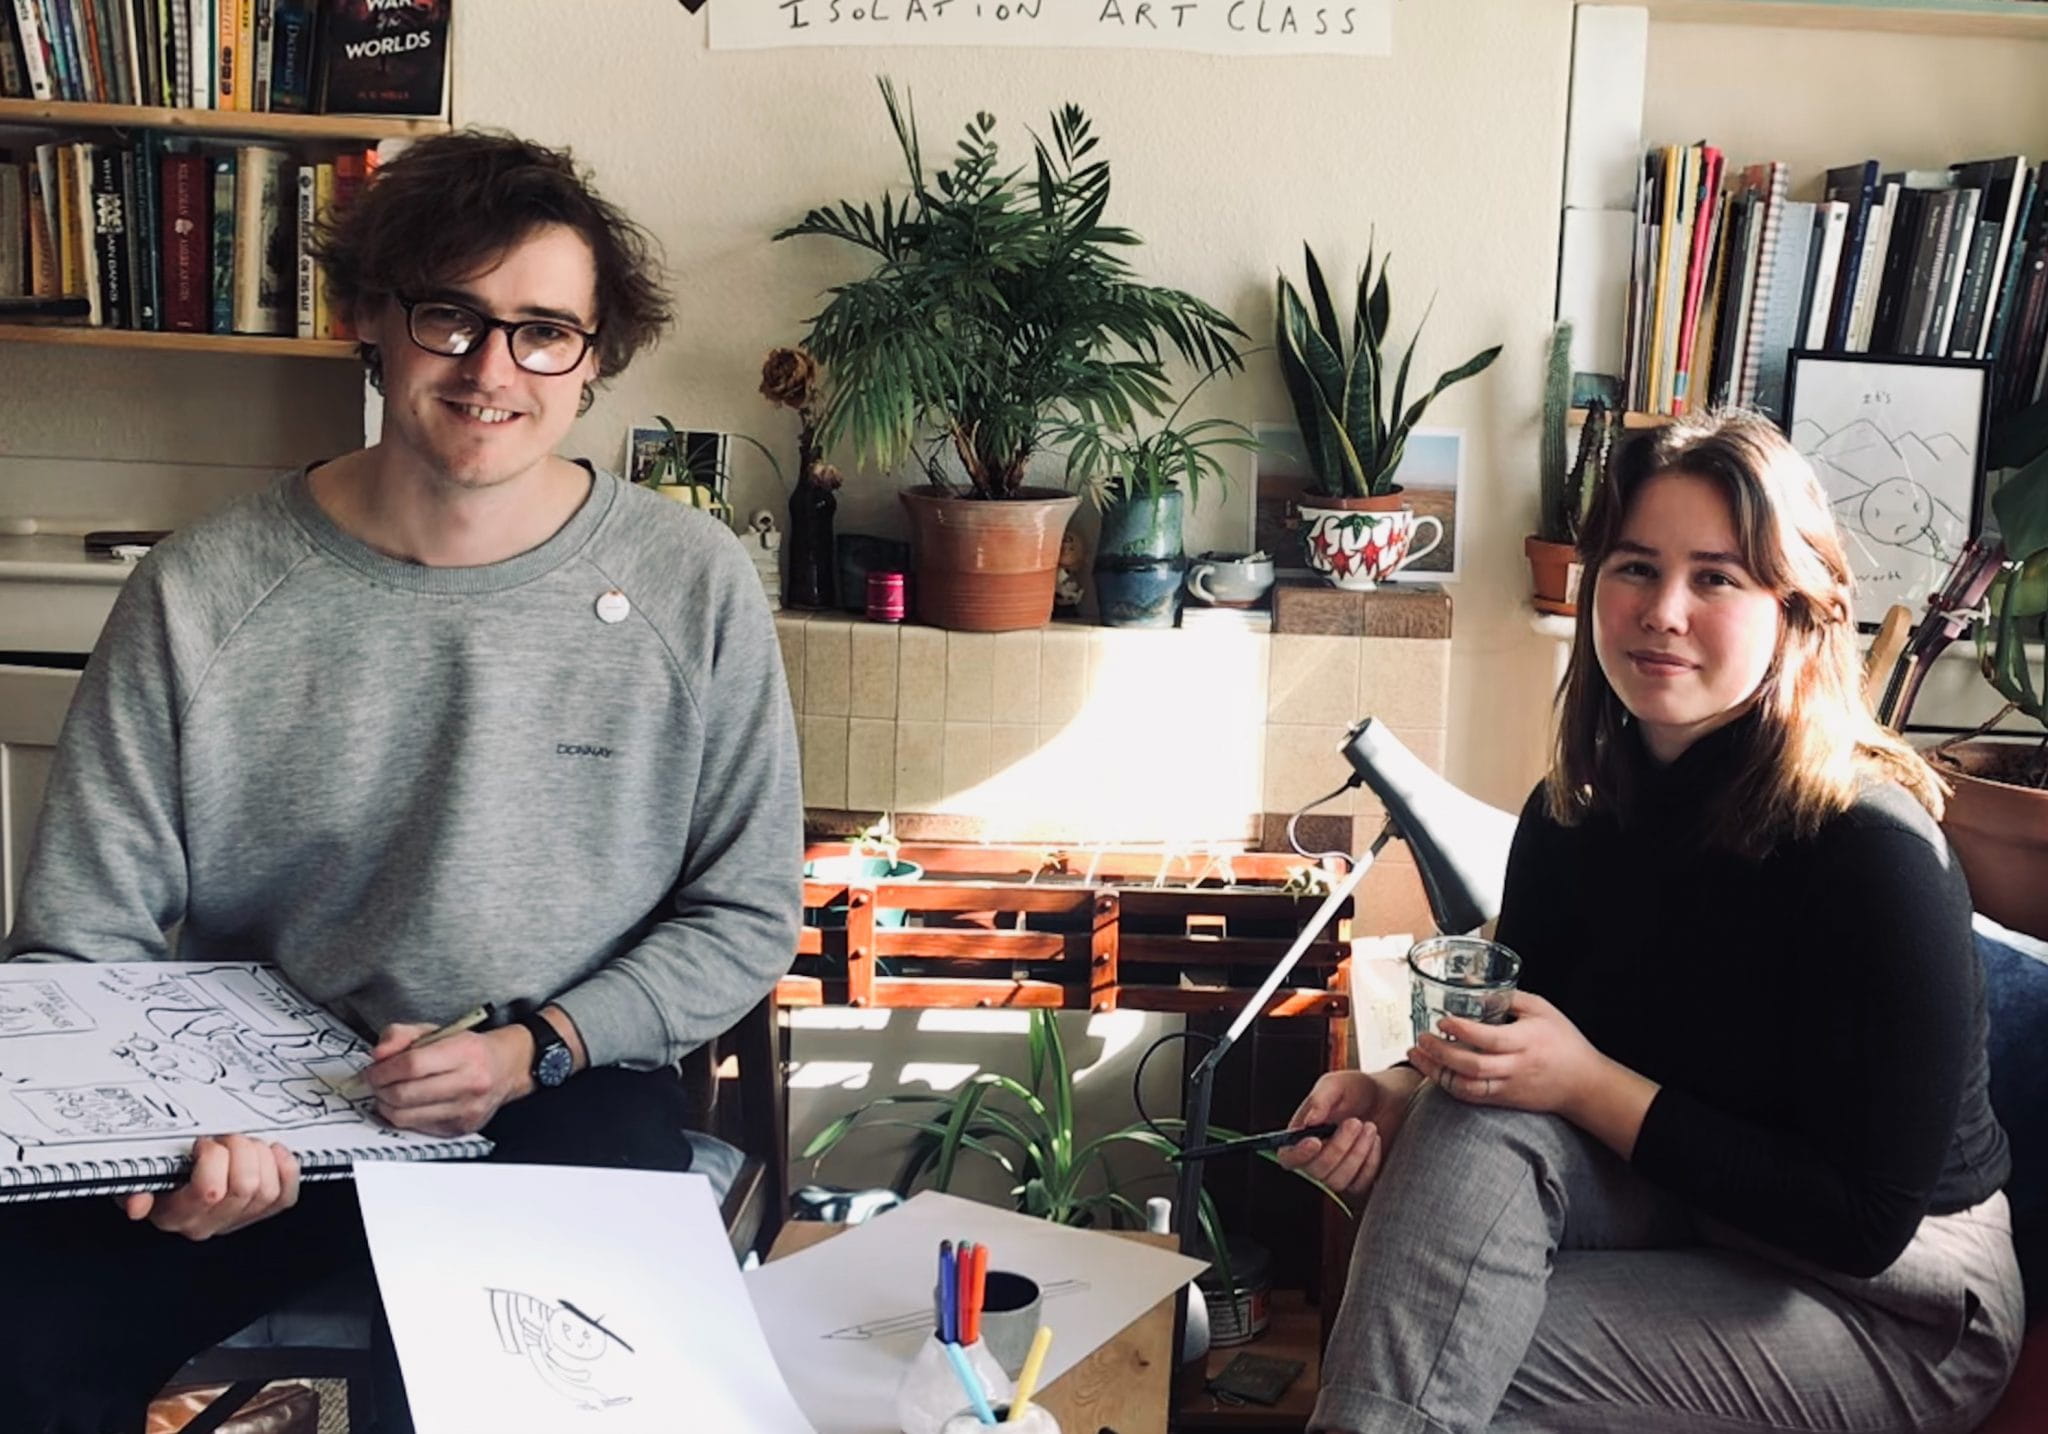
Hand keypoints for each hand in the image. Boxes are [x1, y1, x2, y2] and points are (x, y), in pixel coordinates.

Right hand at [122, 1134, 299, 1239]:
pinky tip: (272, 1154)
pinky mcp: (260, 1213)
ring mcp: (235, 1220)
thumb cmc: (155, 1176)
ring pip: (267, 1190)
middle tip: (227, 1139)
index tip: (203, 1143)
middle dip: (240, 1150)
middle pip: (245, 1187)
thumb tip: (137, 1204)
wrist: (166, 1187)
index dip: (214, 1157)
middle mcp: (207, 1223)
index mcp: (176, 1214)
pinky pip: (285, 1197)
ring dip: (261, 1157)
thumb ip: (131, 1187)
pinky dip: (285, 1170)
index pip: (210, 1191)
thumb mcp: (136, 1176)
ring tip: (244, 1146)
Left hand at [363, 1022, 529, 1134]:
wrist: (506, 1068)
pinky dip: (402, 1117)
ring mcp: (466, 1109)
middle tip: (375, 1082)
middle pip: (405, 1093)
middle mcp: (469, 1083)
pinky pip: (416, 1127)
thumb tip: (378, 1055)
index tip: (373, 1070)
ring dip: (386, 1105)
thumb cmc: (470, 1049)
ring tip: (386, 1093)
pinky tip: (403, 1104)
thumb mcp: (436, 1030)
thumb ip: (401, 1034)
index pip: (412, 1064)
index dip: (383, 1069)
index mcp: (465, 1052)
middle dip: (380, 1088)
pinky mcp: (460, 1129)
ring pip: (406, 1116)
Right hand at [1274, 1070, 1389, 1198]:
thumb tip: (1308, 1121)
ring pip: (1337, 1181)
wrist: (1387, 1097)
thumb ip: (1320, 1099)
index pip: (1288, 1156)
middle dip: (1338, 1147)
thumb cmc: (1357, 1090)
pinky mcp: (1357, 1178)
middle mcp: (1316, 1156)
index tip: (1315, 1141)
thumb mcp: (1337, 1084)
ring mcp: (1337, 1170)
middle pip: (1315, 1170)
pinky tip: (1375, 1141)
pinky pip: (1359, 1184)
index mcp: (1302, 1133)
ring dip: (1356, 1154)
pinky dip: (1370, 1162)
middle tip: (1355, 1122)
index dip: (1298, 1155)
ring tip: (1369, 1127)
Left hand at [1408, 989, 1605, 1116]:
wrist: (1584, 1084)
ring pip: (1467, 1086)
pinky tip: (1434, 1072)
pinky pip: (1471, 1097)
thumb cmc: (1564, 1043)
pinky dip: (1449, 1085)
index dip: (1463, 1031)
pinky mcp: (1503, 1100)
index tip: (1443, 1020)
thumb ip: (1509, 997)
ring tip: (1417, 1056)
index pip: (1490, 1039)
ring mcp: (1508, 1087)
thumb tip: (1475, 985)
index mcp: (1525, 1042)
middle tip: (1422, 1038)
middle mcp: (1514, 1067)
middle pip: (1472, 1066)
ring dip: (1437, 1072)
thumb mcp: (1542, 1009)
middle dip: (1441, 1053)